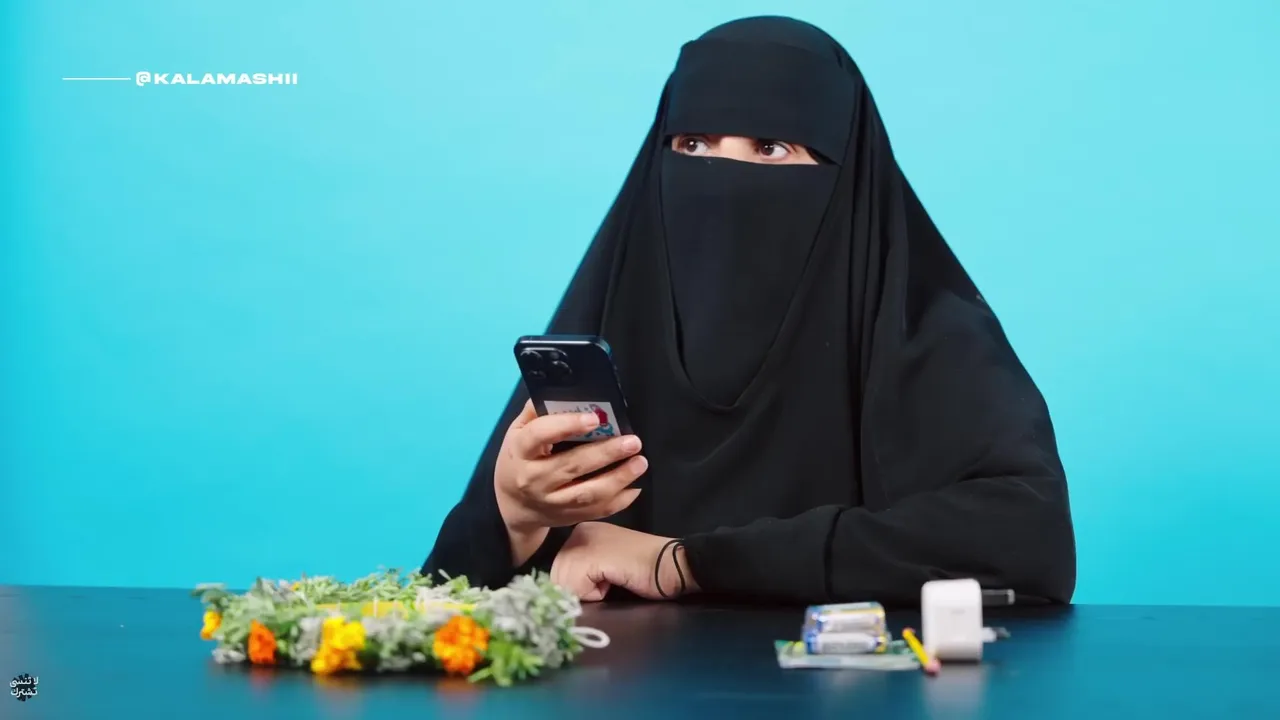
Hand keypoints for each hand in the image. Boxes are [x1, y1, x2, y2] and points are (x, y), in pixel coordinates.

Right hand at [494, 401, 648, 563]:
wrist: (513, 506)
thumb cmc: (519, 460)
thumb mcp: (517, 432)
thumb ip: (537, 411)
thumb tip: (566, 391)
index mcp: (521, 452)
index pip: (540, 435)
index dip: (567, 425)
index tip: (594, 418)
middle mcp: (535, 479)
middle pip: (572, 465)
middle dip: (606, 453)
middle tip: (632, 441)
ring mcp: (552, 502)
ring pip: (588, 493)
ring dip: (618, 478)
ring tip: (640, 462)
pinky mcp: (568, 517)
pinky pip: (597, 511)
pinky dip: (620, 500)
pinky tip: (635, 486)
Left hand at [550, 522, 698, 601]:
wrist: (674, 563)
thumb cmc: (645, 570)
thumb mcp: (607, 565)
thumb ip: (583, 571)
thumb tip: (561, 592)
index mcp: (581, 532)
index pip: (558, 570)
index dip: (574, 586)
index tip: (600, 583)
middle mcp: (578, 532)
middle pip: (557, 578)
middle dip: (579, 591)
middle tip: (609, 583)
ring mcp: (585, 541)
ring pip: (565, 585)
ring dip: (588, 593)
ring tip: (613, 581)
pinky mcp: (593, 555)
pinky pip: (577, 588)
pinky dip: (595, 594)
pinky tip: (616, 579)